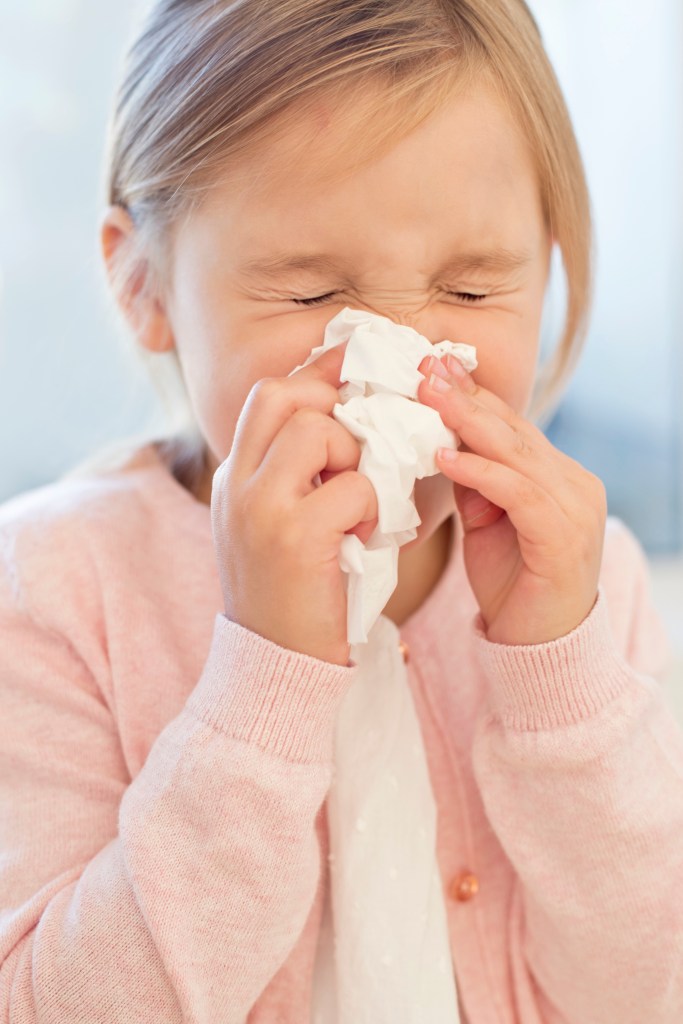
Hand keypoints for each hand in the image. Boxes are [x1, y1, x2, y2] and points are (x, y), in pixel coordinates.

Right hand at [211, 344, 377, 665]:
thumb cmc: (290, 593)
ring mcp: (260, 508)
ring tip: (361, 502)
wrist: (272, 665)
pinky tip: (366, 538)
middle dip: (333, 405)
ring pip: (319, 431)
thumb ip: (296, 476)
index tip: (354, 368)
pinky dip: (373, 507)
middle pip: (284, 394)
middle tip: (360, 444)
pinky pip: (354, 487)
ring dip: (356, 458)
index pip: (269, 394)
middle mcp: (238, 483)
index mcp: (234, 476)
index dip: (317, 372)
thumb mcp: (276, 525)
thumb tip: (349, 424)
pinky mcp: (294, 537)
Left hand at [417, 354, 606, 645]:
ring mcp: (575, 507)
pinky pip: (518, 492)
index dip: (471, 396)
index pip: (510, 426)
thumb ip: (475, 485)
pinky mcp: (564, 535)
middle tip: (425, 366)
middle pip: (512, 429)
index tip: (432, 368)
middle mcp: (573, 483)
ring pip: (515, 452)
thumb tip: (446, 447)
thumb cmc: (513, 588)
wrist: (538, 649)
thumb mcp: (486, 525)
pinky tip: (444, 457)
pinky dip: (479, 472)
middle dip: (464, 395)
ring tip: (427, 396)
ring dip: (466, 421)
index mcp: (557, 477)